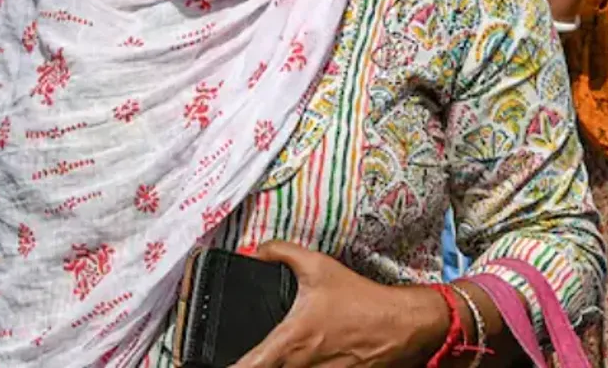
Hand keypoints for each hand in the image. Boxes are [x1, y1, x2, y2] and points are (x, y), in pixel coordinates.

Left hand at [234, 241, 448, 367]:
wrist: (400, 326)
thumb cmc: (360, 300)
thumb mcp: (319, 266)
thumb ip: (282, 253)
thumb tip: (255, 251)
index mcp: (288, 343)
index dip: (226, 367)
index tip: (207, 362)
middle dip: (255, 363)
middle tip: (252, 353)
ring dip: (281, 366)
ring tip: (284, 353)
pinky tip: (307, 357)